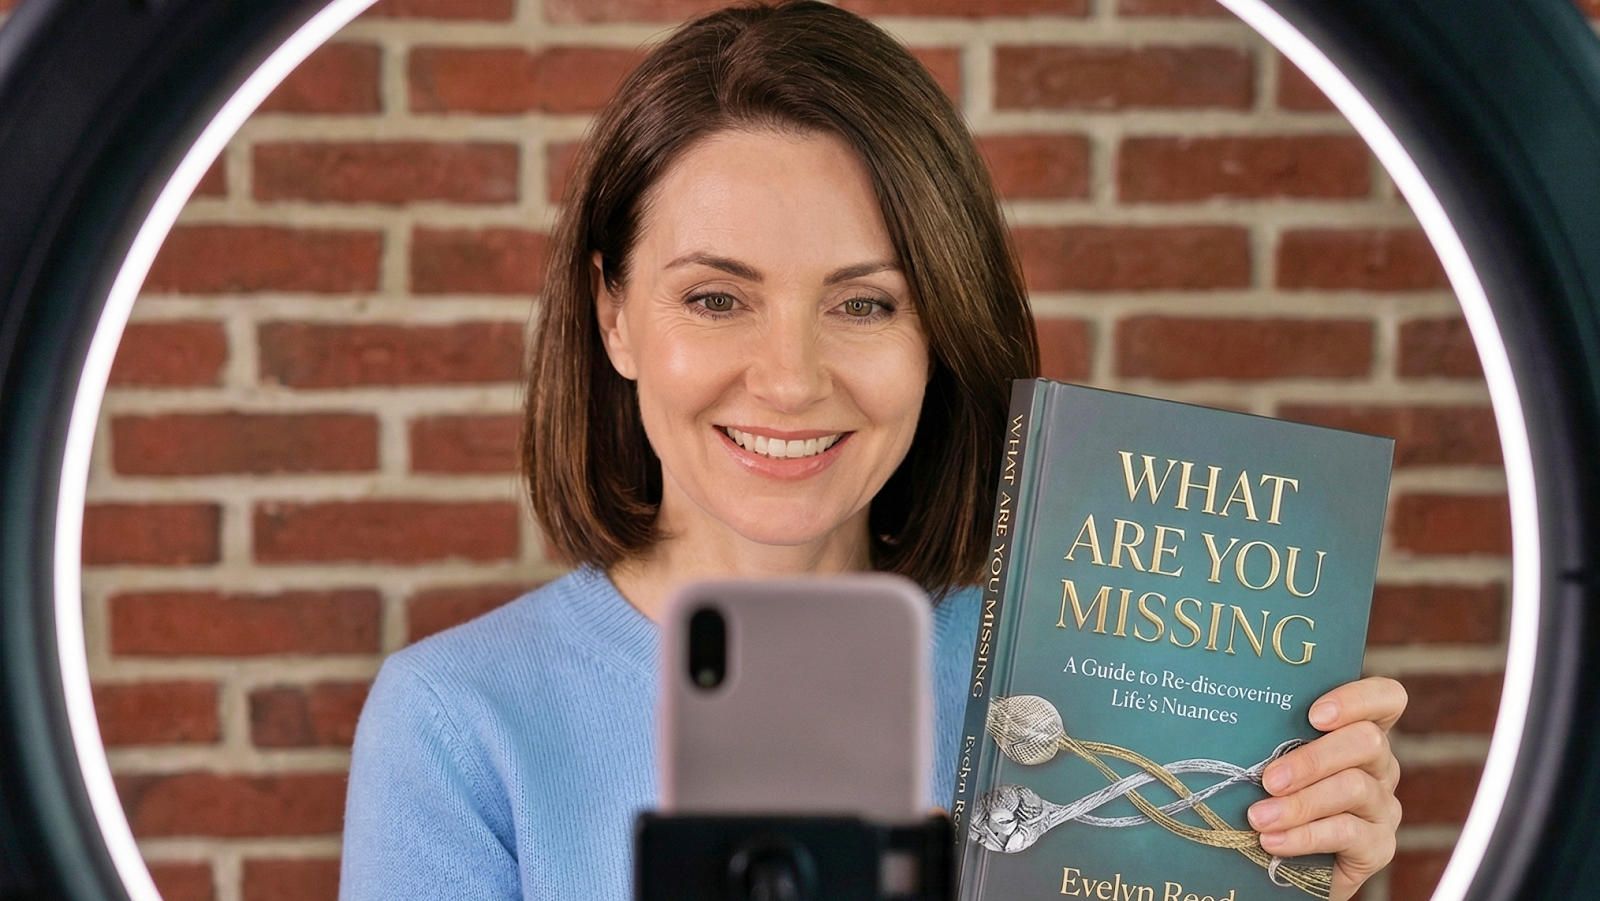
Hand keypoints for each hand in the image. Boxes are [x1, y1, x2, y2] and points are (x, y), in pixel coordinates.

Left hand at [1246, 676, 1405, 900]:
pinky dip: (1304, 836)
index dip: (1358, 699)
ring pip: (1354, 788)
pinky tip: (1272, 841)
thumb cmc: (1277, 800)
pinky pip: (1347, 832)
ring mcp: (1383, 806)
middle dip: (1312, 759)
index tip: (1315, 715)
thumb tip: (1229, 722)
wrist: (1290, 866)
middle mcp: (1380, 766)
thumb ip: (1271, 743)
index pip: (1385, 698)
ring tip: (1258, 817)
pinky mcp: (1379, 846)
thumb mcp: (1277, 766)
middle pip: (1366, 741)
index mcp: (1358, 734)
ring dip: (1300, 803)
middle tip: (1270, 779)